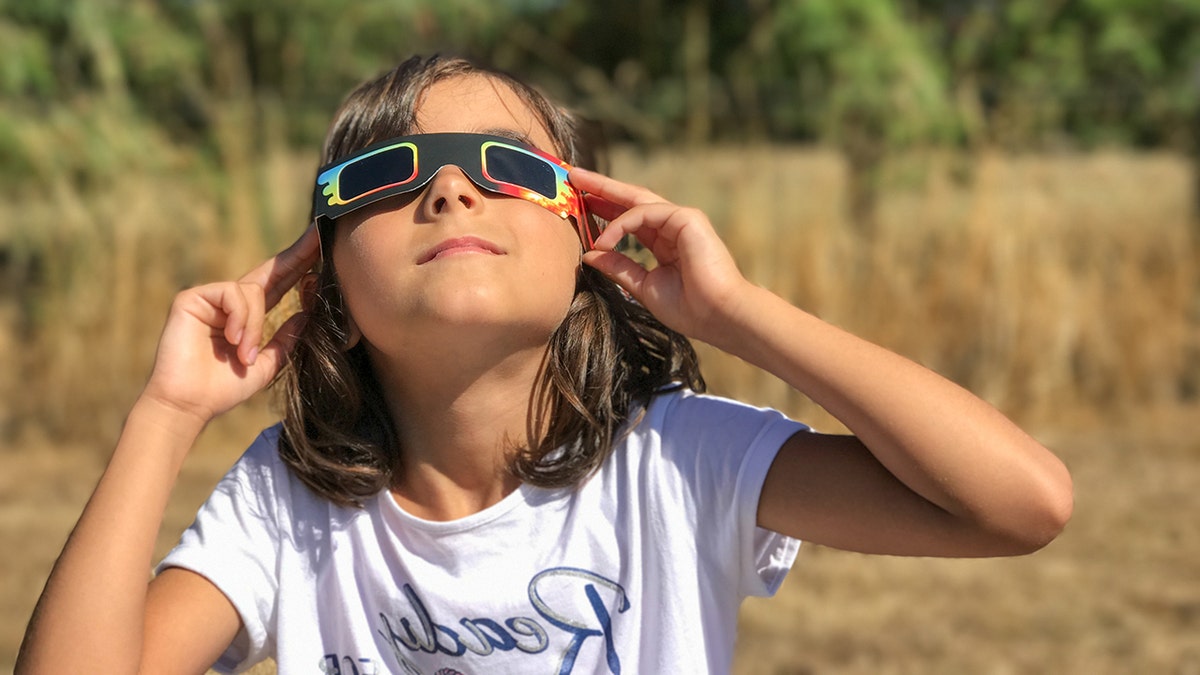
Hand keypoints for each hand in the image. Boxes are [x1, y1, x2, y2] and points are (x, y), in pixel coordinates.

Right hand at [140, 225, 320, 425]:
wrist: (189, 404)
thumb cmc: (222, 388)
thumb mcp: (266, 363)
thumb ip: (286, 339)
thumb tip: (307, 315)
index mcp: (247, 316)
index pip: (279, 285)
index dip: (300, 267)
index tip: (322, 249)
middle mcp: (229, 303)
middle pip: (269, 272)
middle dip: (296, 256)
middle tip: (318, 236)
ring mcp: (210, 298)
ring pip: (253, 292)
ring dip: (255, 325)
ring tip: (244, 354)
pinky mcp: (191, 298)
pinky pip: (232, 294)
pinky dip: (240, 318)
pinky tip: (232, 340)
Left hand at [571, 167, 751, 345]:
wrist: (718, 316)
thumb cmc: (689, 308)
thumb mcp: (643, 286)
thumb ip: (619, 268)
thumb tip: (590, 255)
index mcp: (665, 241)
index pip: (630, 218)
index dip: (604, 208)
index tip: (579, 202)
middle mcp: (673, 226)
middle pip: (631, 199)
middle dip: (602, 187)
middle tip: (573, 174)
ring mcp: (682, 219)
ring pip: (637, 200)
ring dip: (605, 193)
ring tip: (578, 189)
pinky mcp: (687, 218)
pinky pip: (646, 213)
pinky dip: (622, 224)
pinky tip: (604, 239)